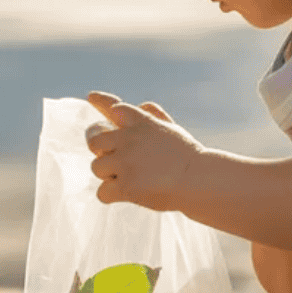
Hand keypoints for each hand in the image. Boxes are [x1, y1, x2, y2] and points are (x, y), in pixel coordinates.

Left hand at [84, 91, 203, 209]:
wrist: (200, 180)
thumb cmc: (188, 157)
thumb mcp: (173, 130)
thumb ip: (156, 117)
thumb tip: (143, 105)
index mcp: (142, 122)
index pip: (114, 107)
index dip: (101, 101)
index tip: (91, 97)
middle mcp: (129, 139)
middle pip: (94, 139)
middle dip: (100, 149)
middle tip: (112, 159)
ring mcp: (125, 162)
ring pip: (96, 167)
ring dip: (108, 174)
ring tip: (128, 179)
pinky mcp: (126, 186)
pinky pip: (102, 192)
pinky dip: (110, 195)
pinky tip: (123, 195)